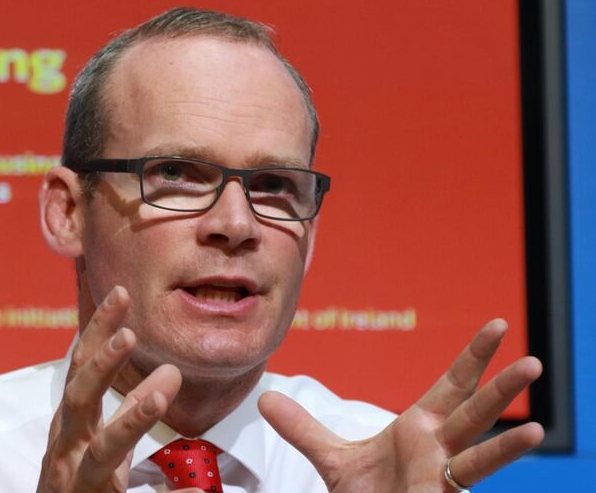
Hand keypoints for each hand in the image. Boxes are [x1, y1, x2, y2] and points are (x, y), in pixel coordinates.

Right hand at [36, 286, 192, 492]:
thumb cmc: (77, 486)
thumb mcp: (103, 442)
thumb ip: (132, 408)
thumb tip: (170, 370)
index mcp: (70, 426)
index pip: (80, 369)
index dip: (97, 332)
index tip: (120, 294)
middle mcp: (66, 451)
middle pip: (78, 400)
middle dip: (101, 366)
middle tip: (129, 334)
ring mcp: (76, 484)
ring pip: (101, 453)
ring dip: (130, 423)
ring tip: (158, 398)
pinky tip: (197, 492)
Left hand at [259, 319, 543, 491]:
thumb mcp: (332, 459)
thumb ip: (303, 429)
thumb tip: (264, 398)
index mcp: (423, 431)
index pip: (453, 386)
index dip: (473, 358)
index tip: (495, 325)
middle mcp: (441, 451)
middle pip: (474, 412)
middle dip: (501, 387)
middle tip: (533, 357)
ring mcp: (444, 480)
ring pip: (481, 457)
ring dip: (510, 444)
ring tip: (538, 427)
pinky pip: (465, 492)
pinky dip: (483, 481)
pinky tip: (512, 465)